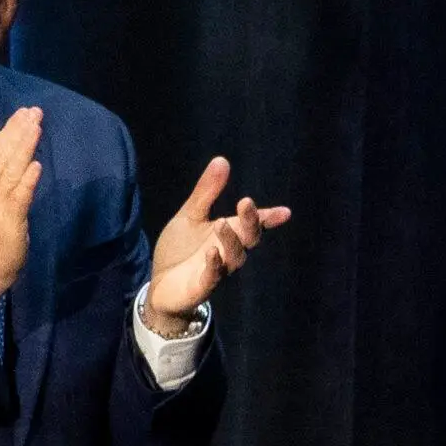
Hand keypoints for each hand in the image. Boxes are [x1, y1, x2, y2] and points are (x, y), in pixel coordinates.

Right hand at [0, 107, 42, 319]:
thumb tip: (14, 156)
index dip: (9, 131)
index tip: (23, 113)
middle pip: (3, 155)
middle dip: (19, 131)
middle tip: (34, 111)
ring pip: (11, 170)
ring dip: (24, 147)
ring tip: (36, 127)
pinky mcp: (8, 220)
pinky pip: (18, 197)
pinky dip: (27, 180)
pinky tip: (36, 166)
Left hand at [143, 157, 289, 336]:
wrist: (160, 284)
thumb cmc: (180, 249)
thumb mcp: (190, 215)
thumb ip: (206, 192)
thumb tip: (222, 160)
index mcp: (227, 232)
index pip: (252, 224)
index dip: (268, 218)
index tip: (285, 212)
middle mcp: (227, 251)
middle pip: (248, 238)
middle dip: (250, 222)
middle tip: (245, 203)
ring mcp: (217, 269)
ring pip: (234, 257)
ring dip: (230, 240)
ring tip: (221, 223)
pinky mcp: (202, 286)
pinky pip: (213, 276)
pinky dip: (214, 265)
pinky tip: (211, 252)